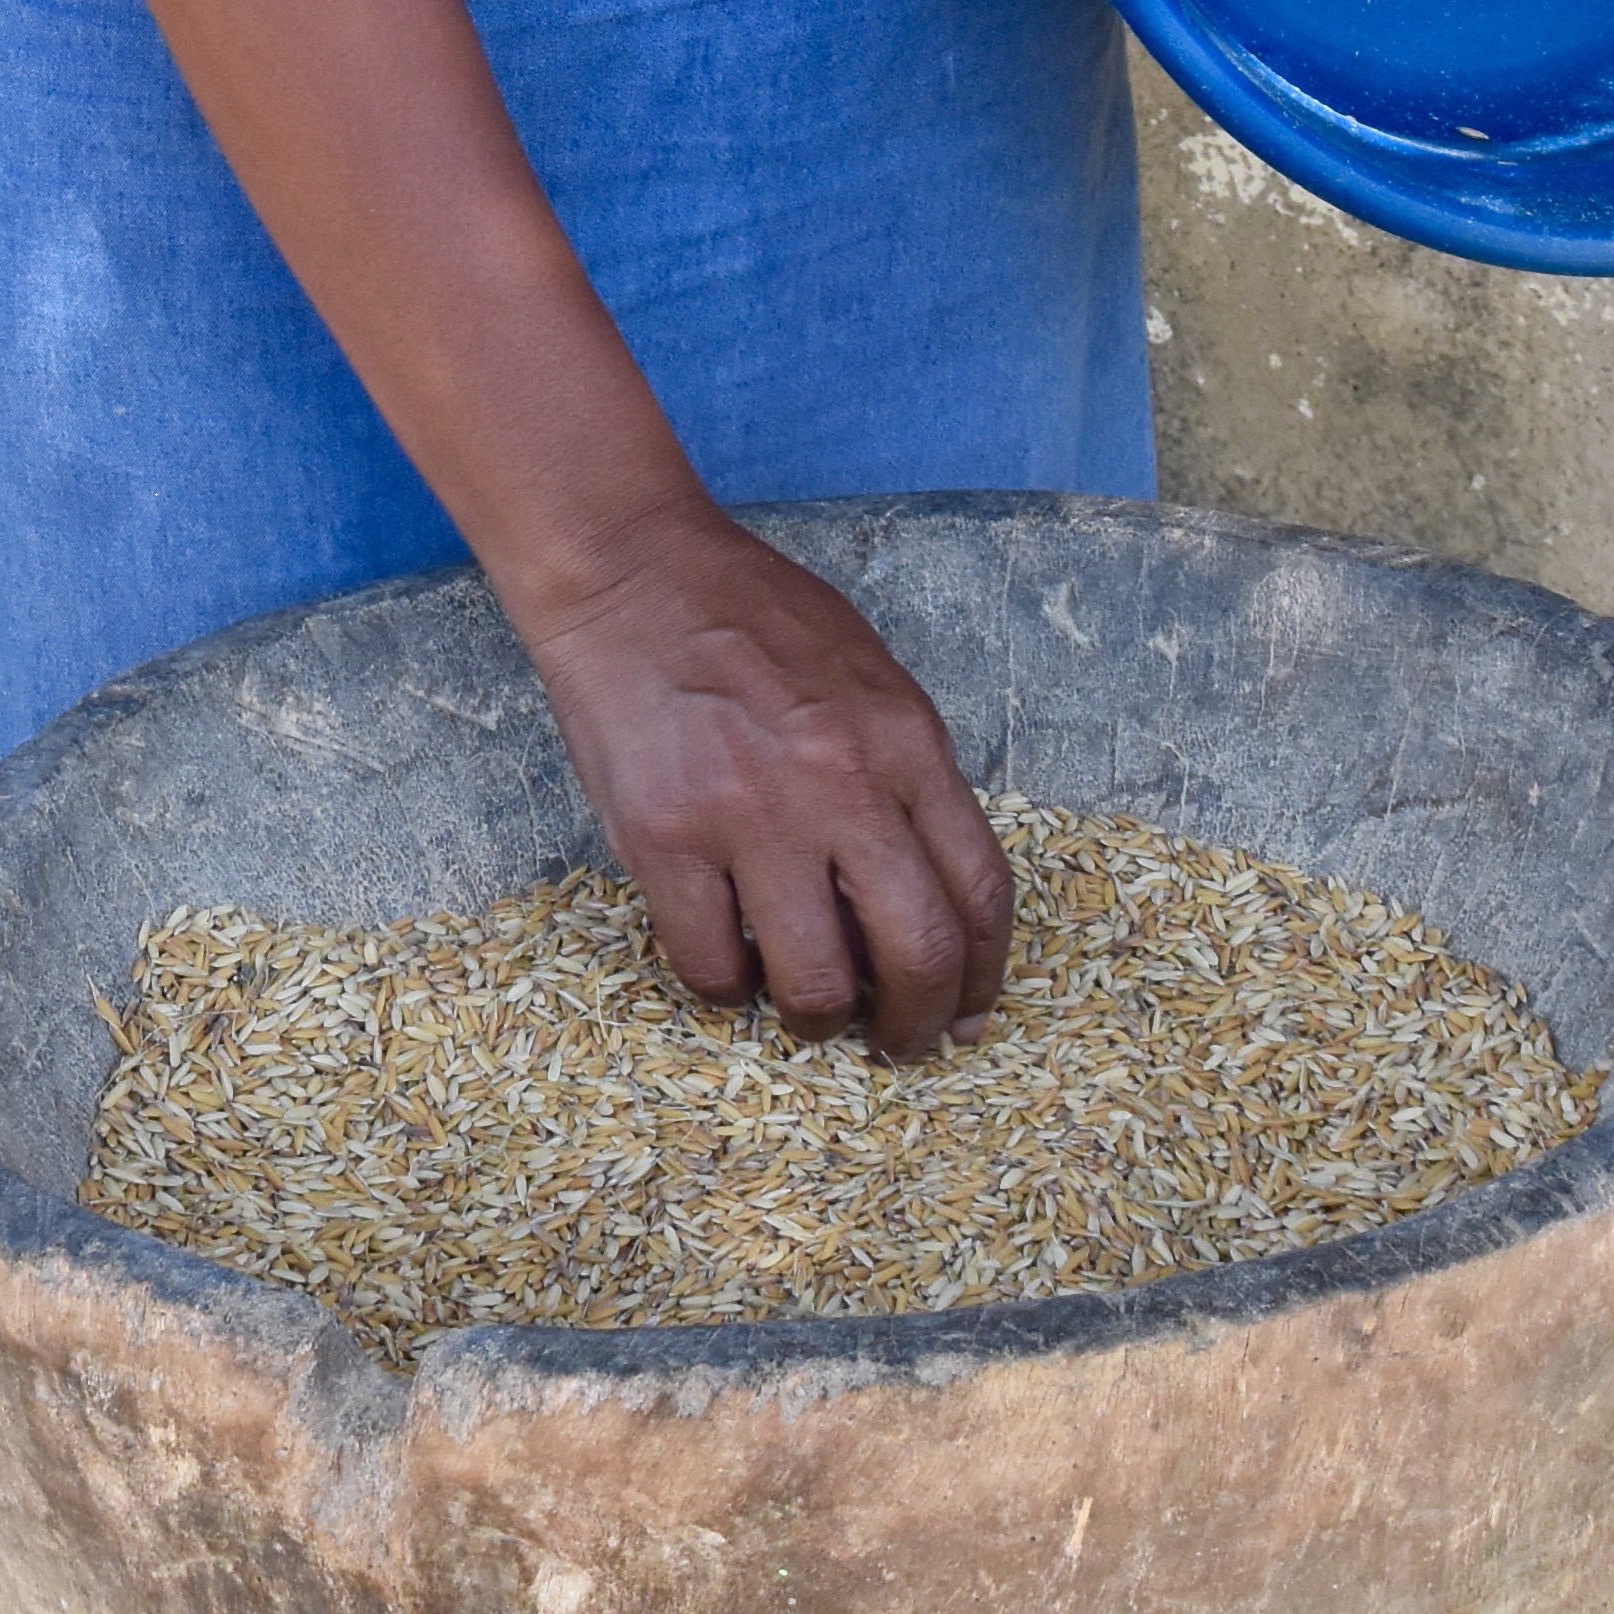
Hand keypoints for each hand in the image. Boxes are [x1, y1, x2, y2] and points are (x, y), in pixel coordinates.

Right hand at [509, 500, 1012, 1057]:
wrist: (632, 571)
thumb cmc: (752, 619)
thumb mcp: (871, 678)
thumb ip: (904, 779)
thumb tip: (924, 898)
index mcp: (906, 743)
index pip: (980, 890)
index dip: (981, 976)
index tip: (966, 1013)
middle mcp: (841, 785)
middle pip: (918, 952)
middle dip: (916, 1024)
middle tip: (895, 1042)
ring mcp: (750, 816)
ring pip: (814, 981)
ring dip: (817, 1017)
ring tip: (803, 1007)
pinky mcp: (663, 838)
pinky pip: (710, 965)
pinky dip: (726, 988)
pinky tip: (727, 964)